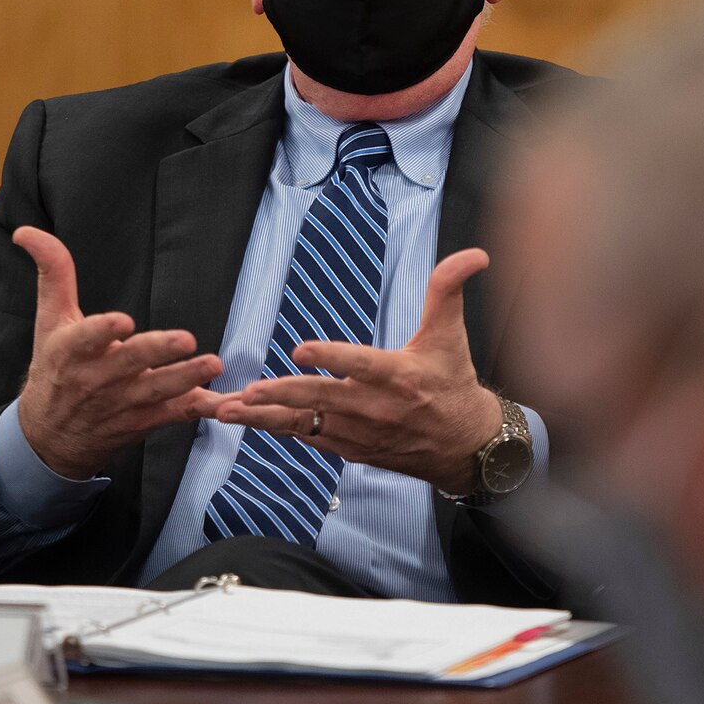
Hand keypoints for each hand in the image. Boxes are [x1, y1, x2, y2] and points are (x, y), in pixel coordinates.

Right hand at [13, 226, 225, 479]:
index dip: (104, 330)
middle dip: (158, 352)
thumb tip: (27, 232)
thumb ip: (52, 272)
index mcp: (71, 351)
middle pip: (130, 363)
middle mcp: (97, 379)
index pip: (86, 338)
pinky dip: (202, 408)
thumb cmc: (53, 369)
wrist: (49, 438)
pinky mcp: (144, 420)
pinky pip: (176, 415)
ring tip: (213, 364)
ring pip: (157, 391)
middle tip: (185, 339)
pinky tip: (226, 403)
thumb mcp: (48, 320)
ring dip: (186, 378)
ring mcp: (123, 403)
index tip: (123, 321)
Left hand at [213, 247, 497, 494]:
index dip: (331, 358)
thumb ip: (448, 290)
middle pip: (323, 400)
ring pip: (307, 424)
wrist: (465, 446)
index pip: (361, 364)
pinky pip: (310, 438)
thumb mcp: (451, 335)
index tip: (300, 350)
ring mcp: (361, 433)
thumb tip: (474, 254)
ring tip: (229, 411)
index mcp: (399, 376)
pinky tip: (250, 420)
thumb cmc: (453, 383)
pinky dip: (280, 430)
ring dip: (266, 418)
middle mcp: (376, 408)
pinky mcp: (352, 449)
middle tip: (247, 391)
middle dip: (281, 395)